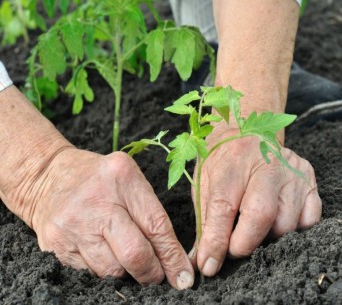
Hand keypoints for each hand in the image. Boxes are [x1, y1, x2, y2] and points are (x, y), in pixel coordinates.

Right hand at [29, 148, 193, 288]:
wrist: (47, 176)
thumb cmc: (99, 179)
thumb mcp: (129, 180)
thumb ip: (151, 213)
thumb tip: (174, 259)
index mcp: (122, 178)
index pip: (156, 226)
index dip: (172, 256)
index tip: (183, 276)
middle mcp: (96, 202)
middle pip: (134, 254)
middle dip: (151, 273)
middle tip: (158, 276)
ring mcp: (73, 225)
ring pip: (112, 271)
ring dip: (127, 273)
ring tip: (128, 261)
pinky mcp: (55, 245)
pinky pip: (90, 273)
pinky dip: (104, 271)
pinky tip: (105, 256)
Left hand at [189, 125, 321, 275]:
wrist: (248, 131)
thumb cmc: (223, 162)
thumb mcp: (204, 185)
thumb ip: (204, 224)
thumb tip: (201, 263)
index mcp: (233, 163)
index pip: (224, 207)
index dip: (216, 242)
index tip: (210, 266)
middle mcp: (267, 164)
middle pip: (261, 215)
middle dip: (245, 244)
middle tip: (234, 250)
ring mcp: (292, 172)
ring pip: (287, 224)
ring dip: (268, 238)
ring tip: (255, 228)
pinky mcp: (310, 180)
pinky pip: (309, 220)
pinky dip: (293, 230)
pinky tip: (277, 221)